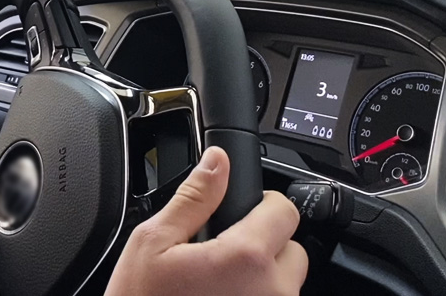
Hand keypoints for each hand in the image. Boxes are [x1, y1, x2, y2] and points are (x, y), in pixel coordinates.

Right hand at [105, 147, 307, 295]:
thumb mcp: (153, 243)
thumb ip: (194, 197)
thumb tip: (217, 162)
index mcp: (245, 258)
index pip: (284, 210)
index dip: (260, 206)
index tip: (238, 215)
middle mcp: (272, 292)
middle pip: (292, 250)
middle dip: (263, 248)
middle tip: (220, 258)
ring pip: (285, 286)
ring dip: (260, 281)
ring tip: (215, 289)